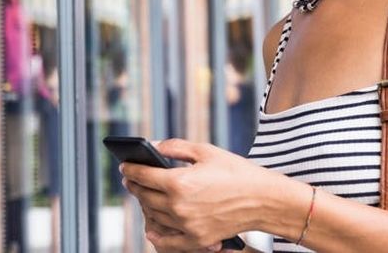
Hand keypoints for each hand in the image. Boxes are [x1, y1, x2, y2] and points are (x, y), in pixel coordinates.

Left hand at [120, 138, 269, 251]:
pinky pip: (169, 241)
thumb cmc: (236, 172)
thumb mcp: (205, 151)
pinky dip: (157, 235)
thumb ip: (176, 147)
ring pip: (154, 215)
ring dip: (144, 204)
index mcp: (178, 182)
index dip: (131, 169)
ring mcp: (187, 225)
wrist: (263, 199)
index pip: (144, 175)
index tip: (124, 165)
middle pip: (145, 196)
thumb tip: (156, 147)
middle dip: (135, 185)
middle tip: (130, 178)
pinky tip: (151, 228)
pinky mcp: (197, 239)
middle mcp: (178, 206)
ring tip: (142, 194)